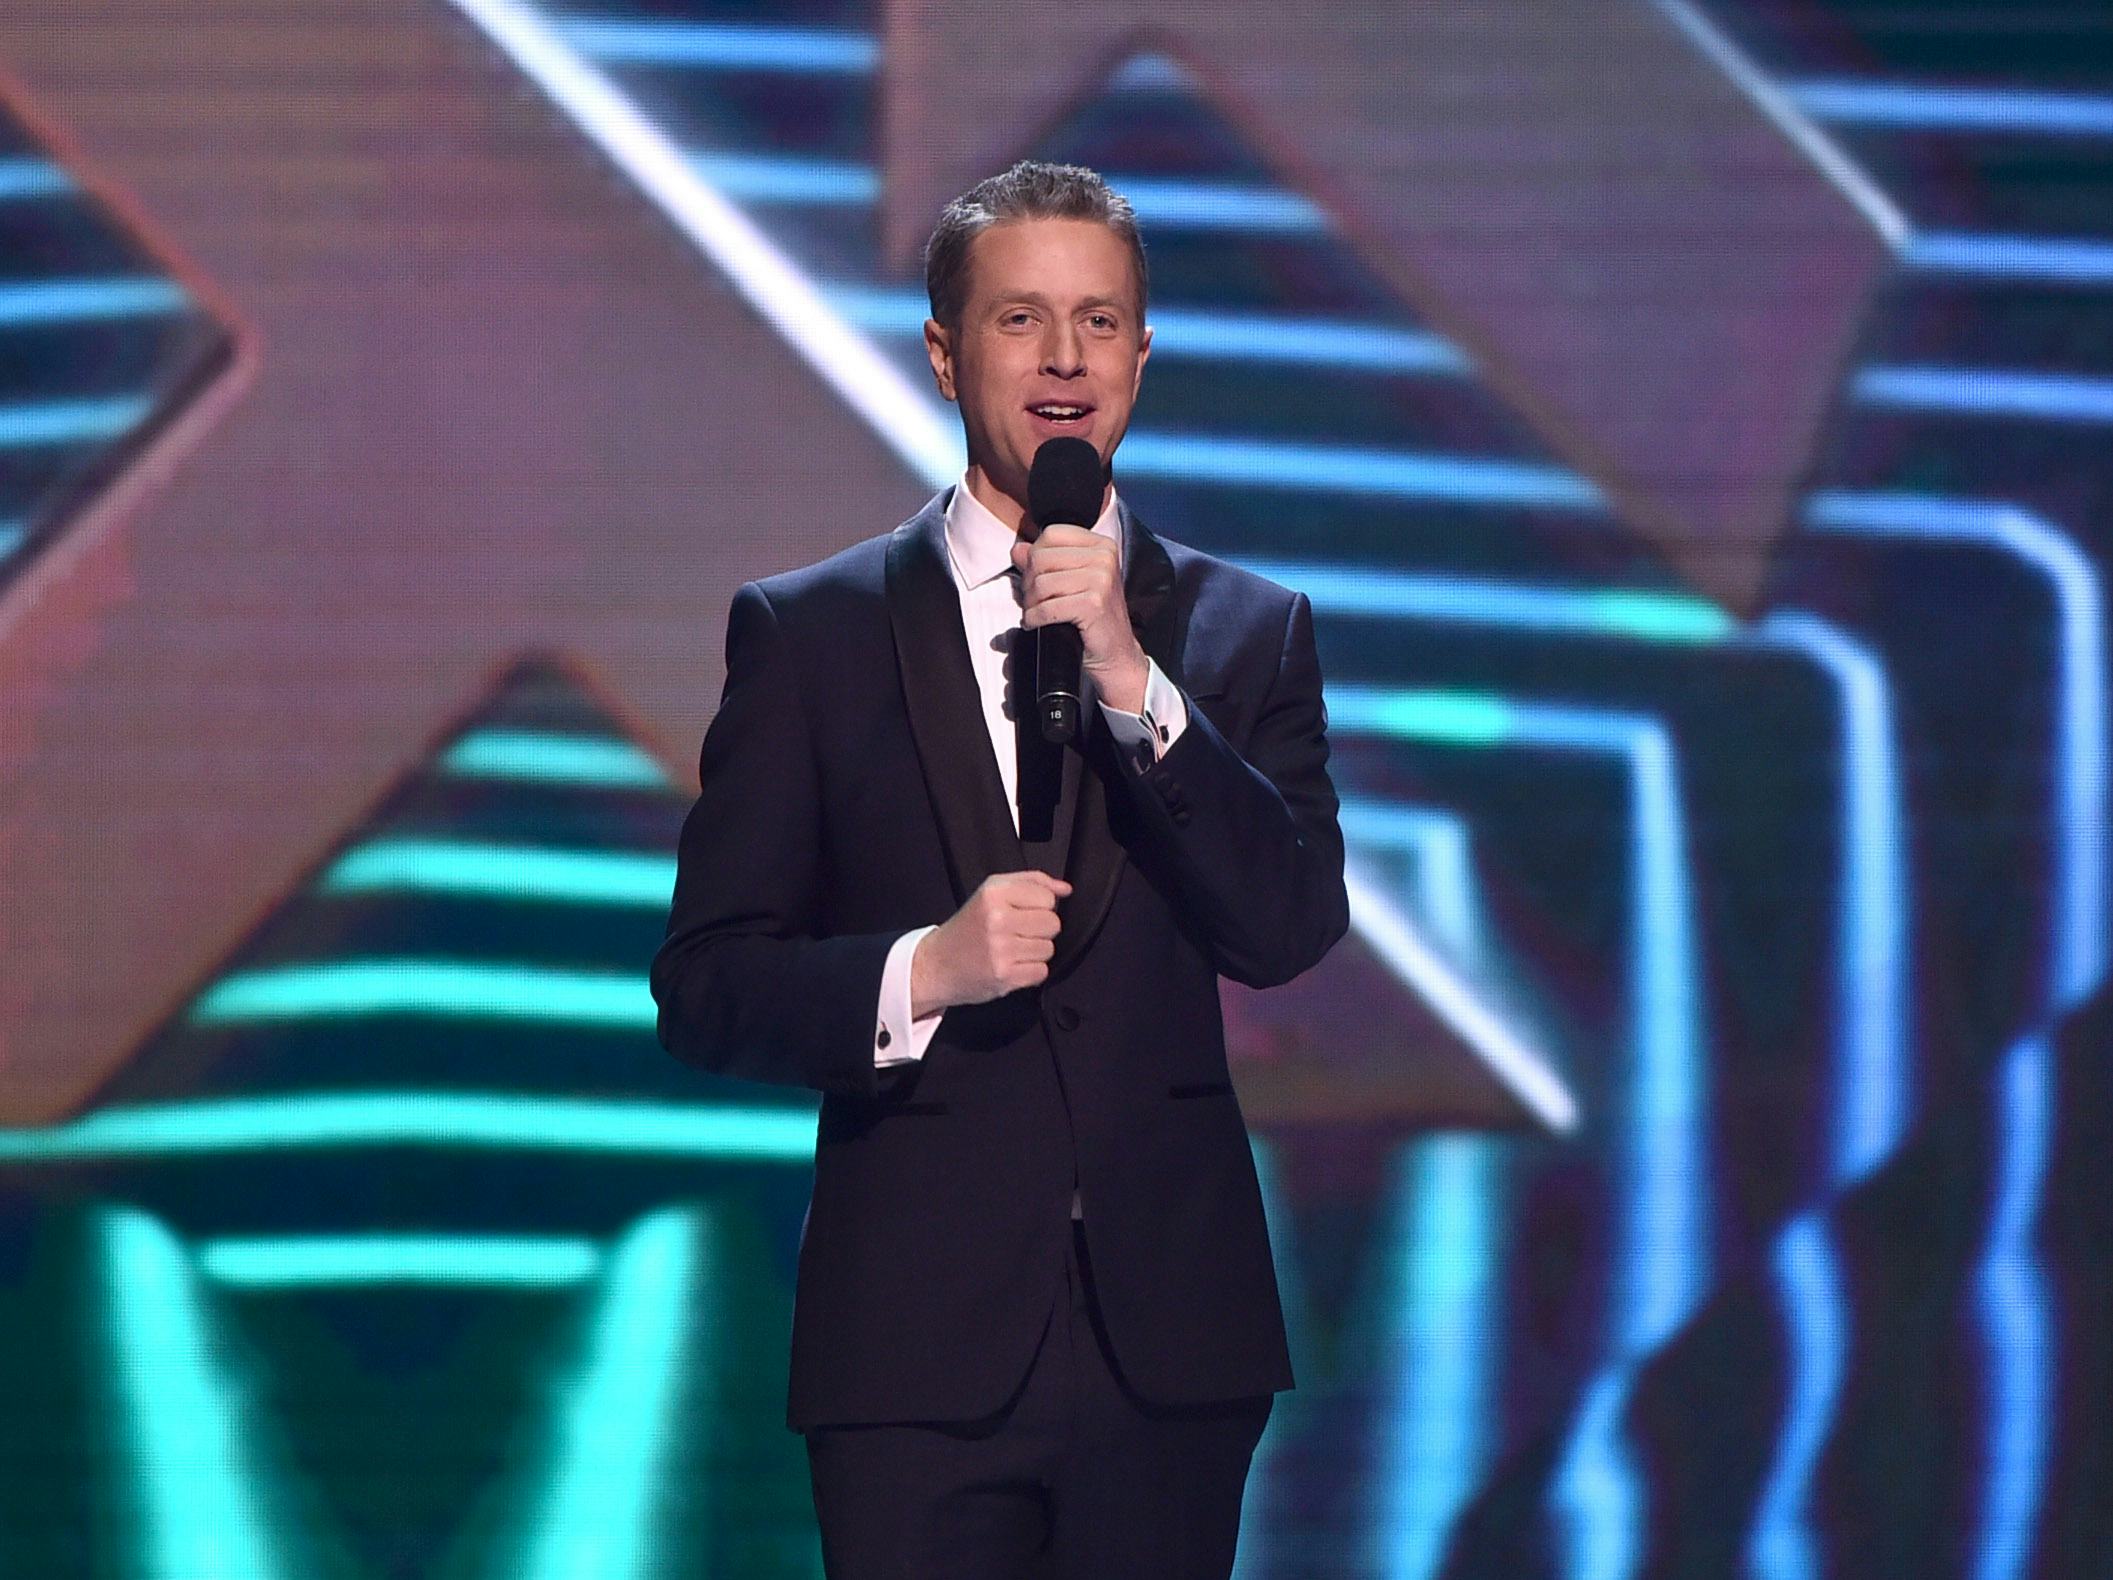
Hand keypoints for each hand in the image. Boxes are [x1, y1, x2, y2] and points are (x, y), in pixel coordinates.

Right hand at [911, 870, 1071, 1015]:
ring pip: (1049, 948)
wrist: (936, 965)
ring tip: (1011, 950)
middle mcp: (997, 918)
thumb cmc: (969, 927)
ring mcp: (1001, 949)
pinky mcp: (1005, 975)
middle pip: (1052, 923)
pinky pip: (1041, 971)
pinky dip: (1030, 971)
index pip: (1047, 897)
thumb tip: (1066, 889)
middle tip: (1016, 933)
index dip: (1039, 907)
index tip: (1021, 913)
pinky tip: (1011, 965)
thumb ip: (1032, 883)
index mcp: (994, 893)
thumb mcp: (992, 892)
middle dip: (1039, 930)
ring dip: (1034, 952)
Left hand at [1010, 525, 1147, 713]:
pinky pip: (1046, 608)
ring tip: (1036, 613)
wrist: (1116, 654)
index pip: (1051, 534)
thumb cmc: (1093, 618)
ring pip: (1041, 583)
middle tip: (1033, 601)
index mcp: (1102, 545)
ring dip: (1030, 604)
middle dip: (1028, 583)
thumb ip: (1044, 561)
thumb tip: (1017, 549)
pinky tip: (1037, 624)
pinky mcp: (1093, 604)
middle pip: (1041, 558)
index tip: (1037, 578)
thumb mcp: (1071, 582)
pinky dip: (1034, 619)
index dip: (1035, 556)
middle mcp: (1104, 557)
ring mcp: (1101, 580)